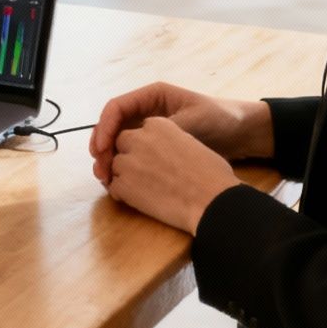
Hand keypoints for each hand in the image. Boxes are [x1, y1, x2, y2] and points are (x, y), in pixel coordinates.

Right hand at [90, 81, 271, 185]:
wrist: (244, 133)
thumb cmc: (221, 119)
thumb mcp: (194, 121)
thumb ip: (167, 130)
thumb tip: (140, 143)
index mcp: (152, 96)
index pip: (116, 108)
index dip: (104, 127)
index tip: (101, 148)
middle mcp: (146, 111)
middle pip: (112, 126)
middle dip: (101, 146)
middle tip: (99, 168)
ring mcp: (149, 129)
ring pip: (119, 142)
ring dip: (109, 158)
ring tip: (105, 178)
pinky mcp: (156, 146)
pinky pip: (132, 153)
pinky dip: (123, 165)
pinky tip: (120, 180)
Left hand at [104, 115, 243, 233]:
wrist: (212, 202)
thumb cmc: (211, 176)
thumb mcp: (192, 143)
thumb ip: (170, 140)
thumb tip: (162, 150)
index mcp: (158, 125)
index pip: (139, 131)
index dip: (146, 146)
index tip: (157, 158)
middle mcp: (139, 138)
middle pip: (122, 144)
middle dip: (131, 157)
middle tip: (148, 173)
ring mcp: (128, 162)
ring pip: (115, 165)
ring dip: (126, 176)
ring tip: (148, 189)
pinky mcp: (123, 185)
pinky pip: (114, 187)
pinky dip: (123, 194)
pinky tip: (141, 200)